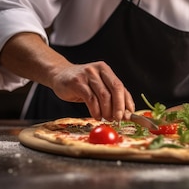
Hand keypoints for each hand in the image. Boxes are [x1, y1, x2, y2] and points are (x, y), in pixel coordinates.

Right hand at [0, 32, 134, 120]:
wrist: (58, 74)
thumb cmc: (80, 83)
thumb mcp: (97, 85)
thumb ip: (110, 95)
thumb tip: (125, 112)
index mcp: (105, 70)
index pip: (120, 86)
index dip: (126, 102)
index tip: (129, 115)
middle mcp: (97, 70)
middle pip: (114, 89)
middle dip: (119, 107)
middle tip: (118, 119)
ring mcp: (87, 75)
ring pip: (103, 95)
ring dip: (107, 111)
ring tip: (107, 119)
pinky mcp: (77, 82)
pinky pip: (90, 98)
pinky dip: (95, 110)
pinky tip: (96, 116)